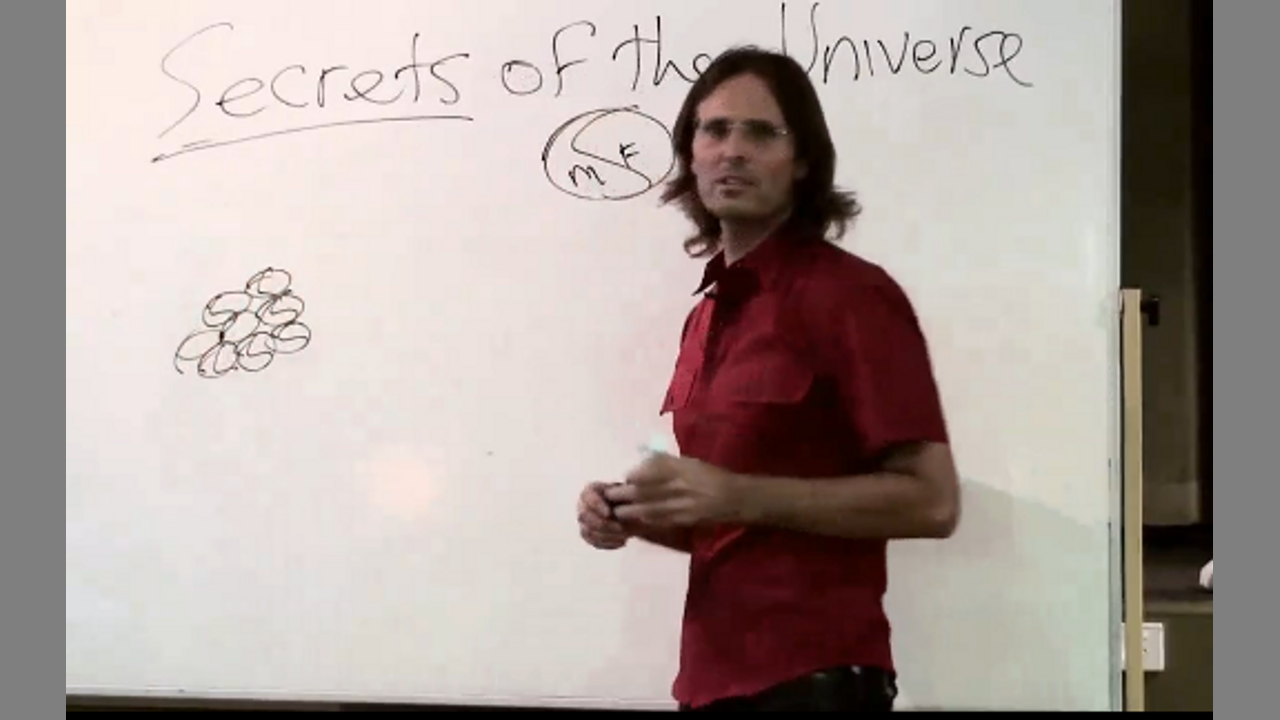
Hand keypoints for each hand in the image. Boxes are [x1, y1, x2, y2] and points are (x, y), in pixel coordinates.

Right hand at [577, 481, 631, 549]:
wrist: (632, 513)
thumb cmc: (630, 499)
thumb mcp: (628, 493)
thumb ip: (623, 496)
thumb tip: (621, 500)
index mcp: (591, 490)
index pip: (587, 496)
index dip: (596, 505)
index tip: (609, 513)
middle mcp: (583, 505)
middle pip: (584, 516)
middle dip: (603, 524)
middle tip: (620, 528)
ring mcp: (584, 521)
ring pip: (588, 531)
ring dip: (607, 536)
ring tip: (625, 536)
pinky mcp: (588, 535)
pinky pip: (594, 542)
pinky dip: (608, 543)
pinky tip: (622, 541)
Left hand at [605, 453, 739, 527]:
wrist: (734, 498)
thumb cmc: (711, 476)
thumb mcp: (690, 462)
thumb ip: (667, 462)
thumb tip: (643, 461)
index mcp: (680, 468)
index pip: (651, 470)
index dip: (634, 476)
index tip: (625, 477)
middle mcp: (679, 485)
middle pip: (645, 490)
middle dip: (625, 494)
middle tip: (610, 496)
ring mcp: (681, 505)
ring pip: (649, 508)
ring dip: (631, 510)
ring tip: (617, 511)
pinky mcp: (683, 520)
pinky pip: (660, 520)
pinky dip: (646, 520)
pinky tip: (636, 520)